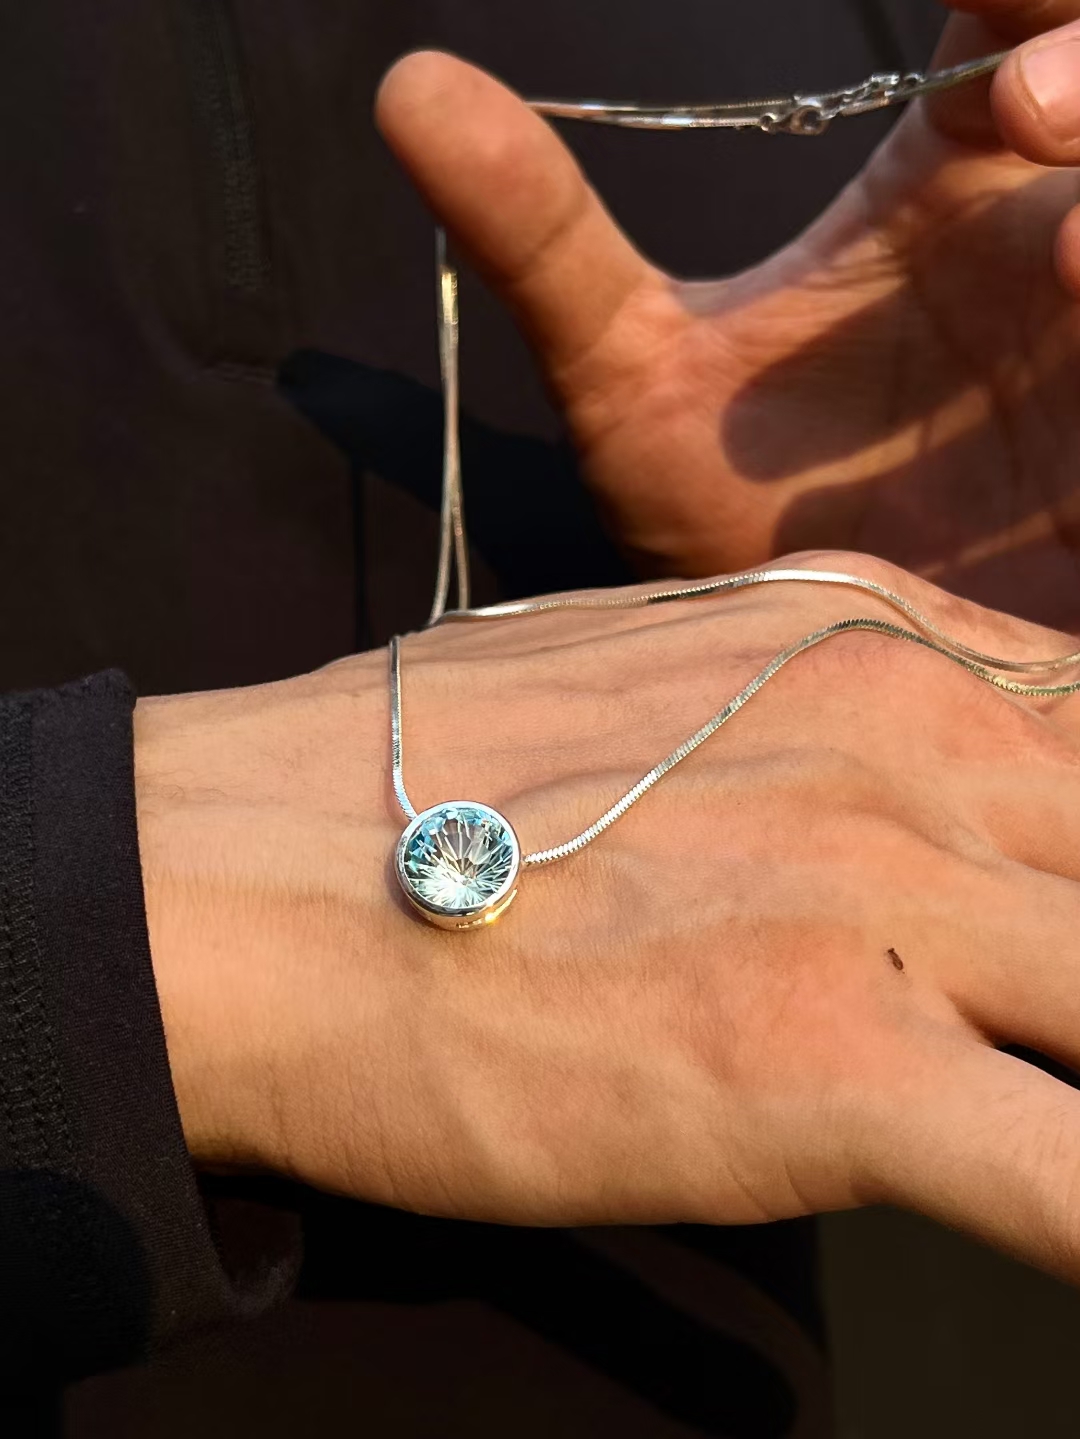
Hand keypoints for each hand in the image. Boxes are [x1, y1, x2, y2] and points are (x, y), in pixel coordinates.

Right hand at [138, 553, 1079, 1280]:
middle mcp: (912, 739)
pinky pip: (1073, 1182)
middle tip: (1053, 1013)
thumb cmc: (424, 781)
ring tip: (1051, 1104)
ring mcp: (887, 900)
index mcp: (875, 639)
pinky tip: (1077, 1247)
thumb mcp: (659, 677)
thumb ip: (813, 715)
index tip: (1060, 918)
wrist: (248, 878)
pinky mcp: (834, 1068)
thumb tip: (899, 798)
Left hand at [376, 10, 1079, 628]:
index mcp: (956, 182)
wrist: (803, 676)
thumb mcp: (634, 383)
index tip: (966, 13)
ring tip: (1073, 257)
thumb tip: (405, 86)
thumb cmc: (727, 527)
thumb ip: (543, 242)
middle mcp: (1059, 241)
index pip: (1021, 9)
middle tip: (1025, 105)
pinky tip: (1074, 367)